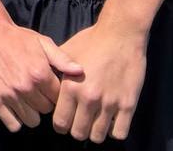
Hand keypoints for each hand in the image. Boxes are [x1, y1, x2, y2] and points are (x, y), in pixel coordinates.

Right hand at [0, 17, 83, 131]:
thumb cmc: (18, 37)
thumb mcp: (43, 42)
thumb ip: (62, 59)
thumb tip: (81, 71)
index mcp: (40, 74)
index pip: (59, 99)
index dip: (55, 94)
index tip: (50, 88)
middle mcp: (25, 87)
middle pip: (46, 110)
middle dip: (44, 102)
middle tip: (37, 91)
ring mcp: (9, 95)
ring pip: (32, 121)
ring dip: (31, 112)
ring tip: (27, 99)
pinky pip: (13, 124)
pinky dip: (16, 119)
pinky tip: (16, 108)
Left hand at [52, 22, 146, 142]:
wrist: (120, 34)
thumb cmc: (90, 41)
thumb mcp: (65, 54)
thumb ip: (54, 72)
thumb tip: (43, 85)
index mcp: (70, 87)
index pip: (60, 122)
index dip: (60, 125)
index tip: (64, 121)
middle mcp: (89, 98)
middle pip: (78, 133)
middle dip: (76, 130)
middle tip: (79, 122)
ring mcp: (110, 103)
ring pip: (98, 137)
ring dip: (94, 132)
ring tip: (94, 122)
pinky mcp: (128, 105)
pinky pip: (119, 133)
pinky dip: (114, 131)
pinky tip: (110, 121)